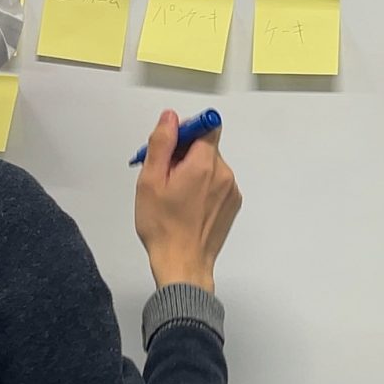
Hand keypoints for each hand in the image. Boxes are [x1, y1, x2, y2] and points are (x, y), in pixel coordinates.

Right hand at [134, 110, 242, 291]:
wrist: (182, 264)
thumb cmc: (164, 228)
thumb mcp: (150, 180)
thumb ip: (162, 143)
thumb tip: (170, 119)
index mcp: (204, 165)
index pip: (207, 126)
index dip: (187, 130)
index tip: (173, 142)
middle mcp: (224, 175)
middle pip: (207, 147)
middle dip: (185, 154)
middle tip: (164, 174)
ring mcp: (231, 191)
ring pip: (211, 166)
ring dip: (193, 171)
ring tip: (174, 194)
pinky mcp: (232, 205)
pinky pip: (218, 183)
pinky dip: (203, 187)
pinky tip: (187, 205)